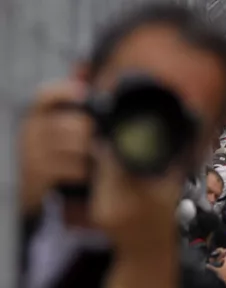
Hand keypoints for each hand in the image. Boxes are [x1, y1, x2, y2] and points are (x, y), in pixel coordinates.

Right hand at [18, 79, 92, 207]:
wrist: (28, 188)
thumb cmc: (52, 152)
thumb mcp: (55, 124)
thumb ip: (68, 97)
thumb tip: (83, 65)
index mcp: (35, 115)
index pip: (46, 96)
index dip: (65, 91)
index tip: (85, 93)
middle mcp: (29, 131)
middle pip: (74, 125)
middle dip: (92, 134)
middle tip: (101, 141)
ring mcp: (31, 153)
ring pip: (76, 148)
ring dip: (92, 155)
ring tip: (96, 158)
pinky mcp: (37, 174)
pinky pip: (74, 169)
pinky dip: (86, 171)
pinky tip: (87, 173)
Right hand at [207, 250, 225, 281]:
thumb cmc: (223, 275)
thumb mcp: (216, 271)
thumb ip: (211, 268)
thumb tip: (206, 265)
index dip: (223, 257)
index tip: (219, 259)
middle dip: (223, 263)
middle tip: (219, 265)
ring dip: (225, 267)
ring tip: (221, 270)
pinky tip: (224, 274)